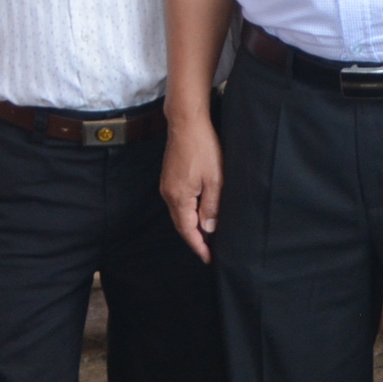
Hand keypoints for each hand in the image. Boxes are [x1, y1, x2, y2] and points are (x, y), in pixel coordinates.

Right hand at [161, 112, 222, 262]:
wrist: (187, 123)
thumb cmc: (203, 148)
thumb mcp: (215, 179)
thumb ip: (211, 206)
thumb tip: (209, 228)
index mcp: (179, 197)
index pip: (188, 230)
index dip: (199, 246)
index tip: (208, 258)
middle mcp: (169, 194)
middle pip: (181, 224)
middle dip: (195, 239)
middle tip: (209, 252)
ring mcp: (167, 185)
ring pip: (180, 214)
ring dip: (192, 226)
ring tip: (206, 237)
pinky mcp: (170, 178)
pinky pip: (179, 202)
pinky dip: (188, 213)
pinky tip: (199, 214)